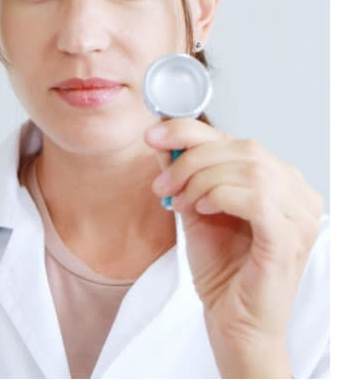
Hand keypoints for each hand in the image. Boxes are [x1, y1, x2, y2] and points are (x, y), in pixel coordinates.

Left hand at [144, 118, 322, 377]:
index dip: (191, 130)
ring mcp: (300, 217)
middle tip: (163, 184)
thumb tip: (162, 140)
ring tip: (180, 202)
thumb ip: (185, 175)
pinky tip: (202, 208)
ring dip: (201, 179)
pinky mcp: (288, 238)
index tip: (151, 135)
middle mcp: (298, 194)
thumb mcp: (196, 210)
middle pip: (243, 148)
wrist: (233, 322)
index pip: (238, 139)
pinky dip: (220, 195)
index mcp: (281, 182)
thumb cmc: (223, 271)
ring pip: (249, 168)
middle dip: (190, 159)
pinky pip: (256, 198)